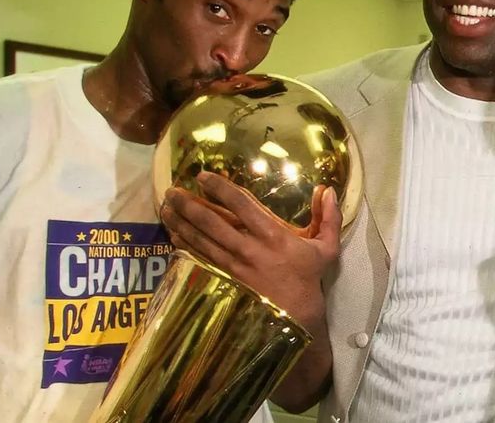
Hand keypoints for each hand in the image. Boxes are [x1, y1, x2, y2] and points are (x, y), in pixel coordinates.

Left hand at [159, 171, 340, 333]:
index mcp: (273, 235)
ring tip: (166, 207)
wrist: (295, 318)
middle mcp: (248, 249)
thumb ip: (329, 217)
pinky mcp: (223, 281)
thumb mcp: (326, 248)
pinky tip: (172, 235)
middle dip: (189, 204)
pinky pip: (198, 260)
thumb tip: (329, 189)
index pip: (241, 205)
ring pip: (200, 240)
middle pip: (212, 222)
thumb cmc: (308, 279)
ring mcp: (233, 267)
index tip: (203, 176)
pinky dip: (183, 246)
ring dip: (180, 223)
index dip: (220, 188)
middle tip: (172, 190)